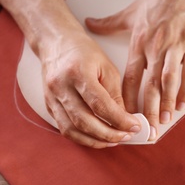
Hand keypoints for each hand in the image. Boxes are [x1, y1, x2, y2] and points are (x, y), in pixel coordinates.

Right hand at [40, 28, 140, 147]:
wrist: (56, 43)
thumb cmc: (84, 52)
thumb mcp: (106, 67)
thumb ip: (115, 94)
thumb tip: (125, 119)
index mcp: (78, 73)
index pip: (100, 104)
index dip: (119, 120)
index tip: (134, 127)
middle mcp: (61, 87)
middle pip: (84, 121)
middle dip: (108, 134)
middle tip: (126, 137)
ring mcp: (52, 98)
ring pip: (72, 130)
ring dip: (95, 140)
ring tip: (114, 141)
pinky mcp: (49, 106)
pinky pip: (65, 129)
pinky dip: (82, 138)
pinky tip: (97, 138)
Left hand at [86, 0, 184, 139]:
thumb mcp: (131, 11)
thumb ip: (108, 23)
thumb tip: (88, 22)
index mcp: (139, 42)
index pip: (130, 76)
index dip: (127, 98)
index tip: (125, 115)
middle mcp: (156, 47)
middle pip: (149, 84)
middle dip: (147, 109)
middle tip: (146, 128)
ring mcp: (176, 47)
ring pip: (169, 81)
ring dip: (166, 103)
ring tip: (164, 121)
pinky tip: (183, 104)